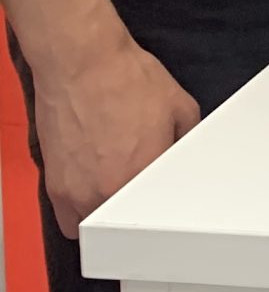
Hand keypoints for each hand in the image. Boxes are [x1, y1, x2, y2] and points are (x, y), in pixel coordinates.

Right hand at [29, 28, 199, 238]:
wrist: (82, 63)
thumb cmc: (125, 78)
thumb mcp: (180, 105)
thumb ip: (188, 138)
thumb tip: (188, 154)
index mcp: (147, 173)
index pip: (163, 210)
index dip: (165, 201)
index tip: (165, 198)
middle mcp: (111, 190)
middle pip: (128, 223)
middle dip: (137, 208)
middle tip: (140, 186)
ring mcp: (79, 193)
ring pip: (98, 228)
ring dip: (107, 215)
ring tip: (114, 187)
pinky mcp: (56, 188)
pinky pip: (69, 220)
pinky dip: (79, 212)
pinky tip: (91, 188)